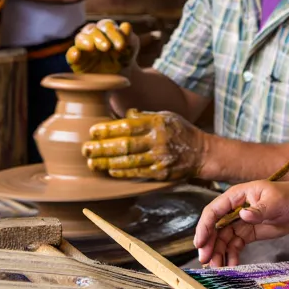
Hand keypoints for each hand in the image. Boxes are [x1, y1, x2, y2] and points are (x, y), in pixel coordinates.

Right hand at [67, 19, 137, 73]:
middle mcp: (93, 36)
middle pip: (92, 30)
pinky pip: (70, 55)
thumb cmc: (124, 58)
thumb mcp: (131, 48)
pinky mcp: (76, 61)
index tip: (121, 46)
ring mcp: (83, 48)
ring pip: (80, 38)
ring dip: (86, 41)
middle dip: (99, 37)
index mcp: (106, 30)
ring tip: (92, 47)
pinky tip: (76, 54)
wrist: (120, 77)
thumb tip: (126, 26)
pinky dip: (72, 53)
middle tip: (107, 47)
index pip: (107, 25)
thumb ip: (130, 38)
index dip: (114, 33)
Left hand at [83, 108, 202, 180]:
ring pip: (129, 161)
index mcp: (157, 123)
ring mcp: (160, 158)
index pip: (127, 126)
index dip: (108, 130)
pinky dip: (123, 172)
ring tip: (92, 163)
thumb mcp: (166, 116)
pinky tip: (110, 170)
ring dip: (108, 162)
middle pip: (125, 145)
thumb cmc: (181, 132)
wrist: (202, 153)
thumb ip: (145, 116)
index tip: (92, 132)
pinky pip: (138, 173)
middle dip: (102, 148)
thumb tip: (125, 115)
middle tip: (85, 150)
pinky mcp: (162, 173)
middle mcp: (158, 140)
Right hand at [193, 180, 288, 266]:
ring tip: (217, 268)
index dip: (205, 226)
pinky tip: (232, 265)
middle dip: (209, 244)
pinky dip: (231, 255)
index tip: (200, 243)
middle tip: (205, 260)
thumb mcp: (274, 202)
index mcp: (236, 196)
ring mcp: (240, 222)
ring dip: (218, 253)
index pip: (214, 211)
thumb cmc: (288, 197)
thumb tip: (243, 215)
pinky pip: (234, 245)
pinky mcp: (247, 233)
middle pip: (215, 227)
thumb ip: (258, 210)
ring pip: (223, 239)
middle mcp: (234, 209)